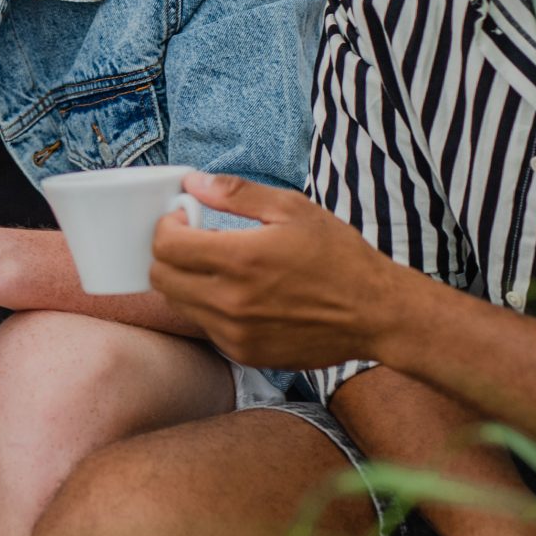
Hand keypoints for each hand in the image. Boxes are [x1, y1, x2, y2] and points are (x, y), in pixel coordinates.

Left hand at [147, 172, 410, 369]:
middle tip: (192, 240)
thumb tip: (192, 181)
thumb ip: (236, 193)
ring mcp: (236, 333)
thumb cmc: (338, 256)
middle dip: (168, 254)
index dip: (167, 226)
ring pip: (178, 305)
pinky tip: (235, 293)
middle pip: (161, 278)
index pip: (166, 246)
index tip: (185, 218)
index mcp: (240, 259)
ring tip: (216, 266)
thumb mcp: (292, 209)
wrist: (375, 313)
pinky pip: (204, 328)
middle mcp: (231, 301)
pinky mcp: (245, 353)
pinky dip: (207, 308)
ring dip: (184, 282)